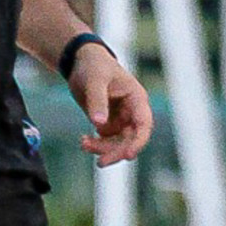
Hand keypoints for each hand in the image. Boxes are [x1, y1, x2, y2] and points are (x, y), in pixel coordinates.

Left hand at [70, 47, 152, 165]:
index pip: (144, 124)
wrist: (81, 62)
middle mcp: (132, 112)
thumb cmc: (93, 66)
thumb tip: (98, 124)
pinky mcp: (108, 123)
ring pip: (118, 143)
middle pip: (131, 139)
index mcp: (137, 99)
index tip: (128, 155)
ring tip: (84, 144)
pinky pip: (106, 141)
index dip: (138, 141)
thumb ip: (97, 101)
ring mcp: (121, 119)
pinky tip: (84, 141)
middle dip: (117, 152)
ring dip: (103, 149)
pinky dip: (96, 144)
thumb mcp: (94, 80)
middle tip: (101, 162)